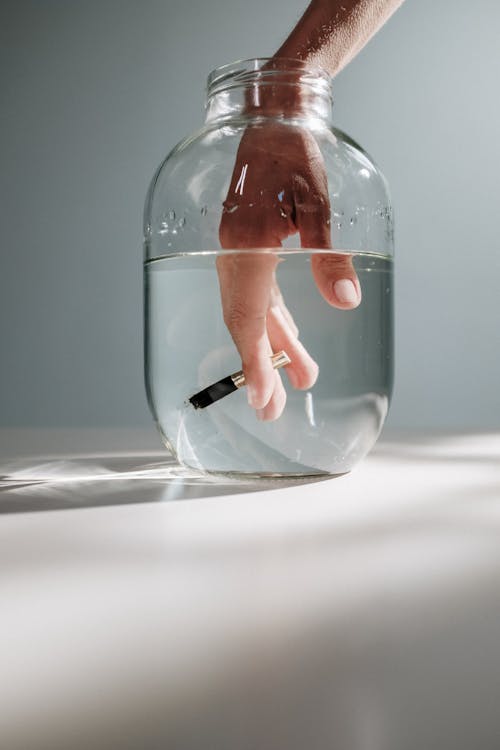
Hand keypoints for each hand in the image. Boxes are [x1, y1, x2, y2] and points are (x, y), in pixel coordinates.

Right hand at [218, 121, 360, 420]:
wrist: (270, 117)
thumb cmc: (292, 151)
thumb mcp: (319, 200)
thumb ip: (330, 253)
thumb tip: (347, 300)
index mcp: (245, 245)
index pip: (249, 316)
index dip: (254, 361)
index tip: (261, 397)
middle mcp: (233, 254)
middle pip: (244, 323)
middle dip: (259, 369)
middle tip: (272, 411)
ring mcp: (237, 253)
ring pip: (252, 312)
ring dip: (272, 348)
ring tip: (297, 381)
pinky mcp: (247, 248)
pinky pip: (256, 294)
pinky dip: (272, 321)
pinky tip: (289, 340)